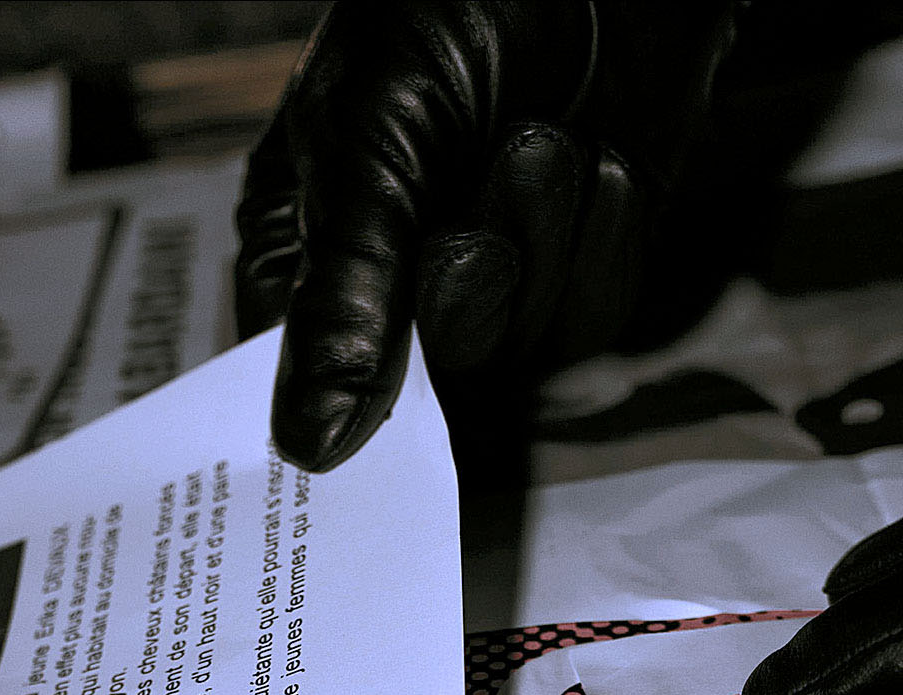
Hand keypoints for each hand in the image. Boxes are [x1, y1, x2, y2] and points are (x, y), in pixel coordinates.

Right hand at [236, 1, 743, 469]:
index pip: (297, 375)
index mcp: (306, 243)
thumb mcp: (368, 144)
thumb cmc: (448, 11)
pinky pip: (590, 319)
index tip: (377, 402)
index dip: (339, 398)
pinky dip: (604, 236)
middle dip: (467, 288)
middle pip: (424, 386)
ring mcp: (490, 284)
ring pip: (517, 354)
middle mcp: (393, 281)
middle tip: (472, 211)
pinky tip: (600, 154)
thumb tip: (305, 443)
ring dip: (546, 238)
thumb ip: (343, 293)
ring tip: (542, 136)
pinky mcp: (573, 273)